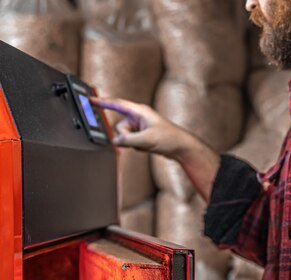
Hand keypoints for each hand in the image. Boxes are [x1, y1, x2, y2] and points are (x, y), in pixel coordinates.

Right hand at [92, 96, 220, 200]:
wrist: (180, 147)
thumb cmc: (169, 138)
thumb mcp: (147, 140)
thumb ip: (128, 140)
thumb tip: (116, 141)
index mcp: (139, 111)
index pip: (117, 104)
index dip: (102, 102)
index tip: (90, 100)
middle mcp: (138, 117)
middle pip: (119, 126)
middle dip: (126, 136)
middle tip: (140, 141)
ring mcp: (140, 126)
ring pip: (125, 136)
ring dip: (133, 143)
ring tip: (147, 144)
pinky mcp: (142, 134)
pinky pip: (131, 141)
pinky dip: (137, 146)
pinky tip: (148, 147)